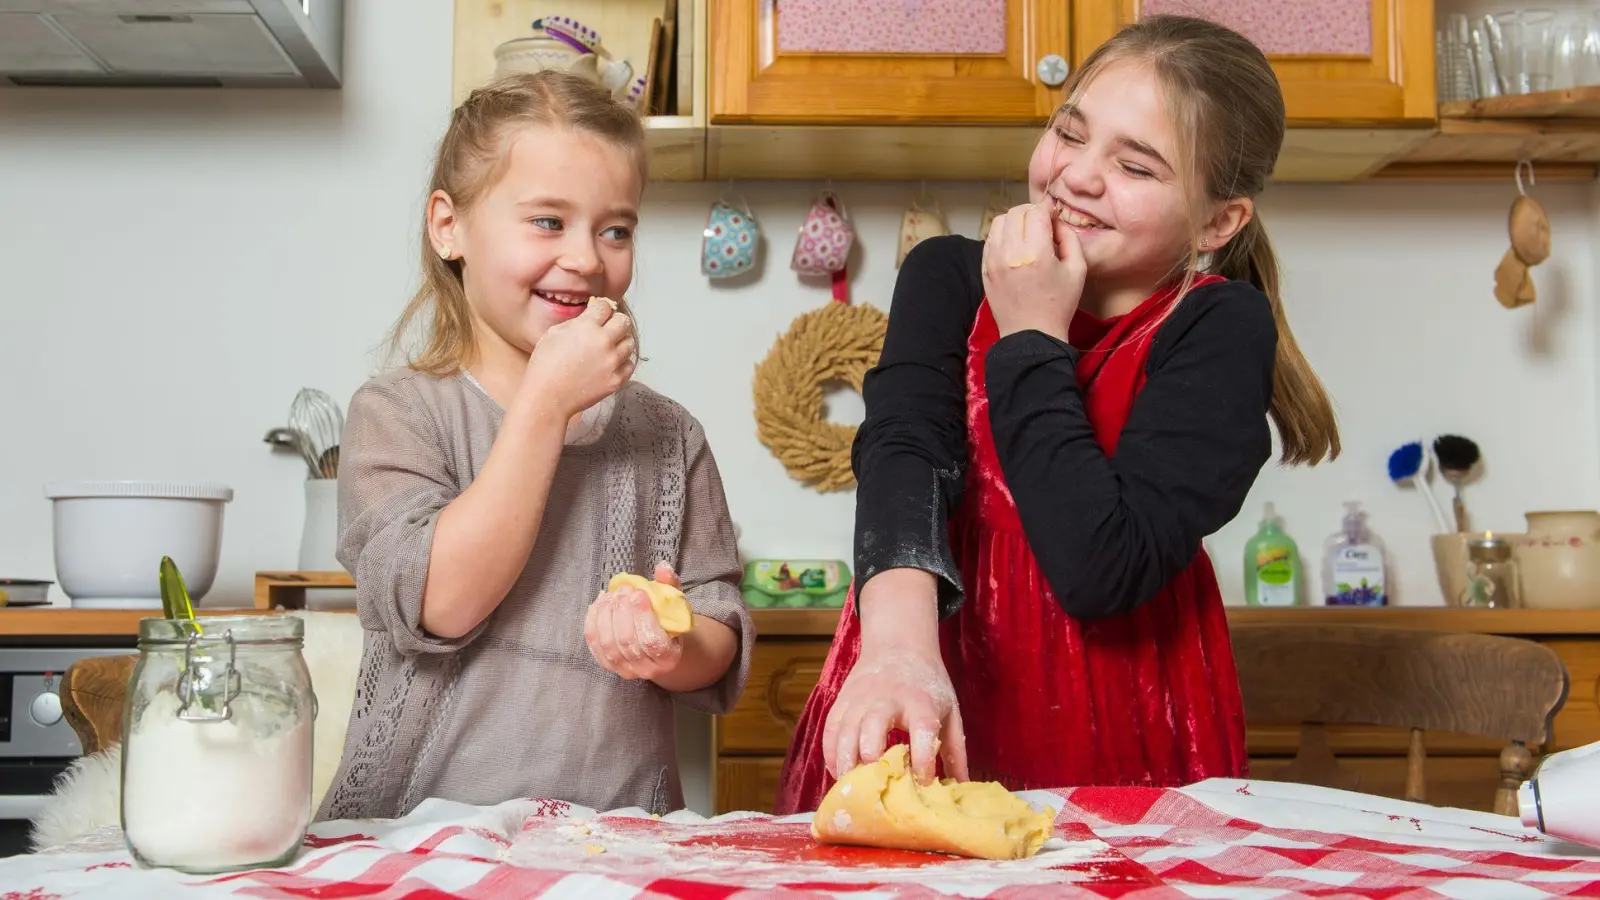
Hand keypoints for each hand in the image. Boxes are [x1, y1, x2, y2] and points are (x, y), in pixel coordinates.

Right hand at [524, 298, 635, 418]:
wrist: (547, 397)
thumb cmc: (545, 366)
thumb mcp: (554, 333)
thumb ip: (576, 322)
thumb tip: (590, 316)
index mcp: (587, 327)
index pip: (606, 306)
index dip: (601, 308)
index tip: (599, 313)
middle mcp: (603, 341)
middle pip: (623, 321)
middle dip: (615, 321)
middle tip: (608, 328)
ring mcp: (612, 362)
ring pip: (630, 343)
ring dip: (620, 342)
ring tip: (608, 347)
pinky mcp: (616, 379)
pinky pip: (629, 364)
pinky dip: (623, 362)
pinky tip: (611, 363)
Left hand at [585, 561, 684, 681]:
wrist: (658, 649)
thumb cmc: (667, 624)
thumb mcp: (674, 605)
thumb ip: (669, 586)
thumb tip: (662, 567)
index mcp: (668, 657)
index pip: (653, 641)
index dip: (643, 616)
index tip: (638, 593)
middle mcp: (647, 670)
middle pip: (628, 641)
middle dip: (622, 611)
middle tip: (623, 590)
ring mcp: (625, 670)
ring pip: (609, 643)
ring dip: (606, 615)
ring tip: (610, 595)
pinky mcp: (607, 665)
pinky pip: (594, 644)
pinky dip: (593, 622)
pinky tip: (598, 604)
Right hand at [822, 645, 967, 784]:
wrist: (898, 645)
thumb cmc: (927, 684)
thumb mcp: (949, 711)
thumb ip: (954, 750)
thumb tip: (962, 787)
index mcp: (921, 701)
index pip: (923, 728)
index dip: (923, 757)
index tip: (924, 781)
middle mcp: (888, 698)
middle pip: (874, 724)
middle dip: (871, 754)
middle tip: (875, 782)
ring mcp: (860, 698)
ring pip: (846, 729)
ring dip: (845, 760)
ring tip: (849, 787)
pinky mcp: (843, 700)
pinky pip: (831, 728)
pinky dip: (830, 752)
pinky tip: (837, 772)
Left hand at [981, 202, 1086, 339]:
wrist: (1031, 335)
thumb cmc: (1059, 304)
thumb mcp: (1078, 270)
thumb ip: (1070, 239)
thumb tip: (1056, 222)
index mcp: (1035, 253)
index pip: (1036, 212)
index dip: (1047, 210)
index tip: (1054, 218)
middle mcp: (1010, 253)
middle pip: (1016, 212)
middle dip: (1031, 212)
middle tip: (1041, 224)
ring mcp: (993, 261)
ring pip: (999, 222)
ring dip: (1014, 221)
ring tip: (1026, 234)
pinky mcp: (984, 269)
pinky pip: (990, 239)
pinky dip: (1002, 235)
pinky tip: (1014, 247)